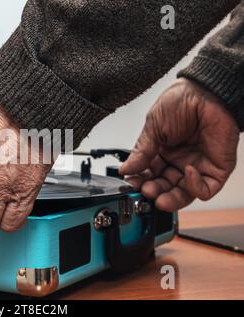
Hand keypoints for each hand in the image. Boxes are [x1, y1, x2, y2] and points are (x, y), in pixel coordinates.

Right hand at [120, 78, 239, 211]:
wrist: (207, 92)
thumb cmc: (181, 101)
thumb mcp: (153, 127)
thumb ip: (141, 152)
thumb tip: (125, 169)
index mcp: (161, 151)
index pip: (148, 174)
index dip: (140, 181)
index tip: (130, 184)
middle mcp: (178, 160)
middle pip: (164, 187)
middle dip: (153, 192)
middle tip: (145, 192)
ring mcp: (197, 165)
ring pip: (183, 194)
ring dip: (171, 199)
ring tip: (159, 198)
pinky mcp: (216, 169)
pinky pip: (205, 189)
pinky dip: (194, 186)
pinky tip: (186, 172)